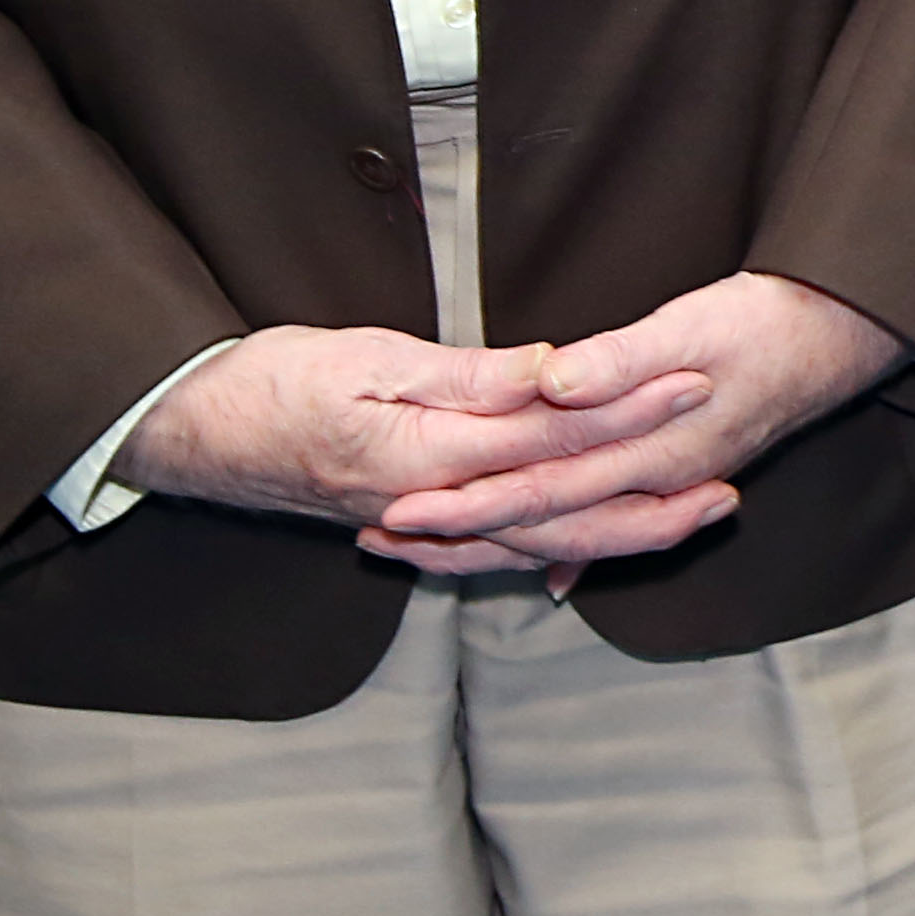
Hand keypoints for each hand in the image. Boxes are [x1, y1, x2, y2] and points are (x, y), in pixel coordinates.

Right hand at [114, 326, 681, 536]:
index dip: (632, 410)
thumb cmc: (269, 382)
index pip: (557, 435)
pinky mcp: (409, 527)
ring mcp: (422, 527)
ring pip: (536, 544)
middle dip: (651, 507)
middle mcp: (435, 507)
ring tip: (685, 522)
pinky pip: (491, 554)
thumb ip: (468, 376)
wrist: (185, 434)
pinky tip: (580, 557)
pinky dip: (545, 557)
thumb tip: (554, 374)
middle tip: (729, 493)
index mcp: (431, 455)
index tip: (696, 384)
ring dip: (615, 537)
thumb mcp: (369, 358)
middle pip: (564, 515)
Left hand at [361, 271, 908, 576]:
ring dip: (495, 545)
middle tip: (379, 540)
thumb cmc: (769, 323)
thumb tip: (552, 386)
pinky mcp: (674, 471)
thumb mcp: (692, 325)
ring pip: (564, 534)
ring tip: (424, 550)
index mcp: (649, 453)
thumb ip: (618, 361)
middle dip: (460, 537)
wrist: (843, 334)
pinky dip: (565, 548)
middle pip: (540, 527)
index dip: (466, 503)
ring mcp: (665, 483)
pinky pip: (604, 525)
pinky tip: (543, 572)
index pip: (539, 491)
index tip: (398, 510)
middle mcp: (652, 482)